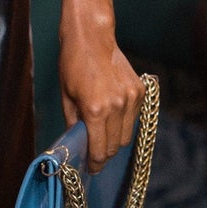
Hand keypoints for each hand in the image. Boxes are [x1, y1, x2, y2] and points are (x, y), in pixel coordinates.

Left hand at [58, 23, 143, 174]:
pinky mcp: (140, 91)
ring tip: (102, 132)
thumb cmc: (73, 65)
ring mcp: (131, 98)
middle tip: (94, 153)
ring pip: (126, 135)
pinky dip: (123, 121)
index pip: (99, 150)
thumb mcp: (66, 97)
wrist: (91, 38)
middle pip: (115, 146)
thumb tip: (78, 145)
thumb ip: (74, 124)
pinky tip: (112, 113)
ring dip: (114, 138)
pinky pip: (134, 118)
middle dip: (104, 153)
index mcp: (95, 110)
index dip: (95, 163)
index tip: (91, 169)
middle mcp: (116, 106)